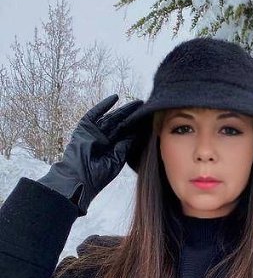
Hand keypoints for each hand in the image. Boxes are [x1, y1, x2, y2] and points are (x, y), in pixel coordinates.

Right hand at [37, 94, 143, 215]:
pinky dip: (104, 105)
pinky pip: (95, 113)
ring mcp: (94, 132)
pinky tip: (115, 98)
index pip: (126, 134)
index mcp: (112, 149)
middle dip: (132, 115)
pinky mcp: (85, 127)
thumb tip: (135, 135)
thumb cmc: (96, 176)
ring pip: (111, 117)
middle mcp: (104, 139)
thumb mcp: (115, 161)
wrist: (78, 179)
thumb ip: (124, 148)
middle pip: (120, 124)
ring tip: (136, 103)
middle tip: (144, 106)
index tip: (148, 120)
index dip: (136, 127)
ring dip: (122, 109)